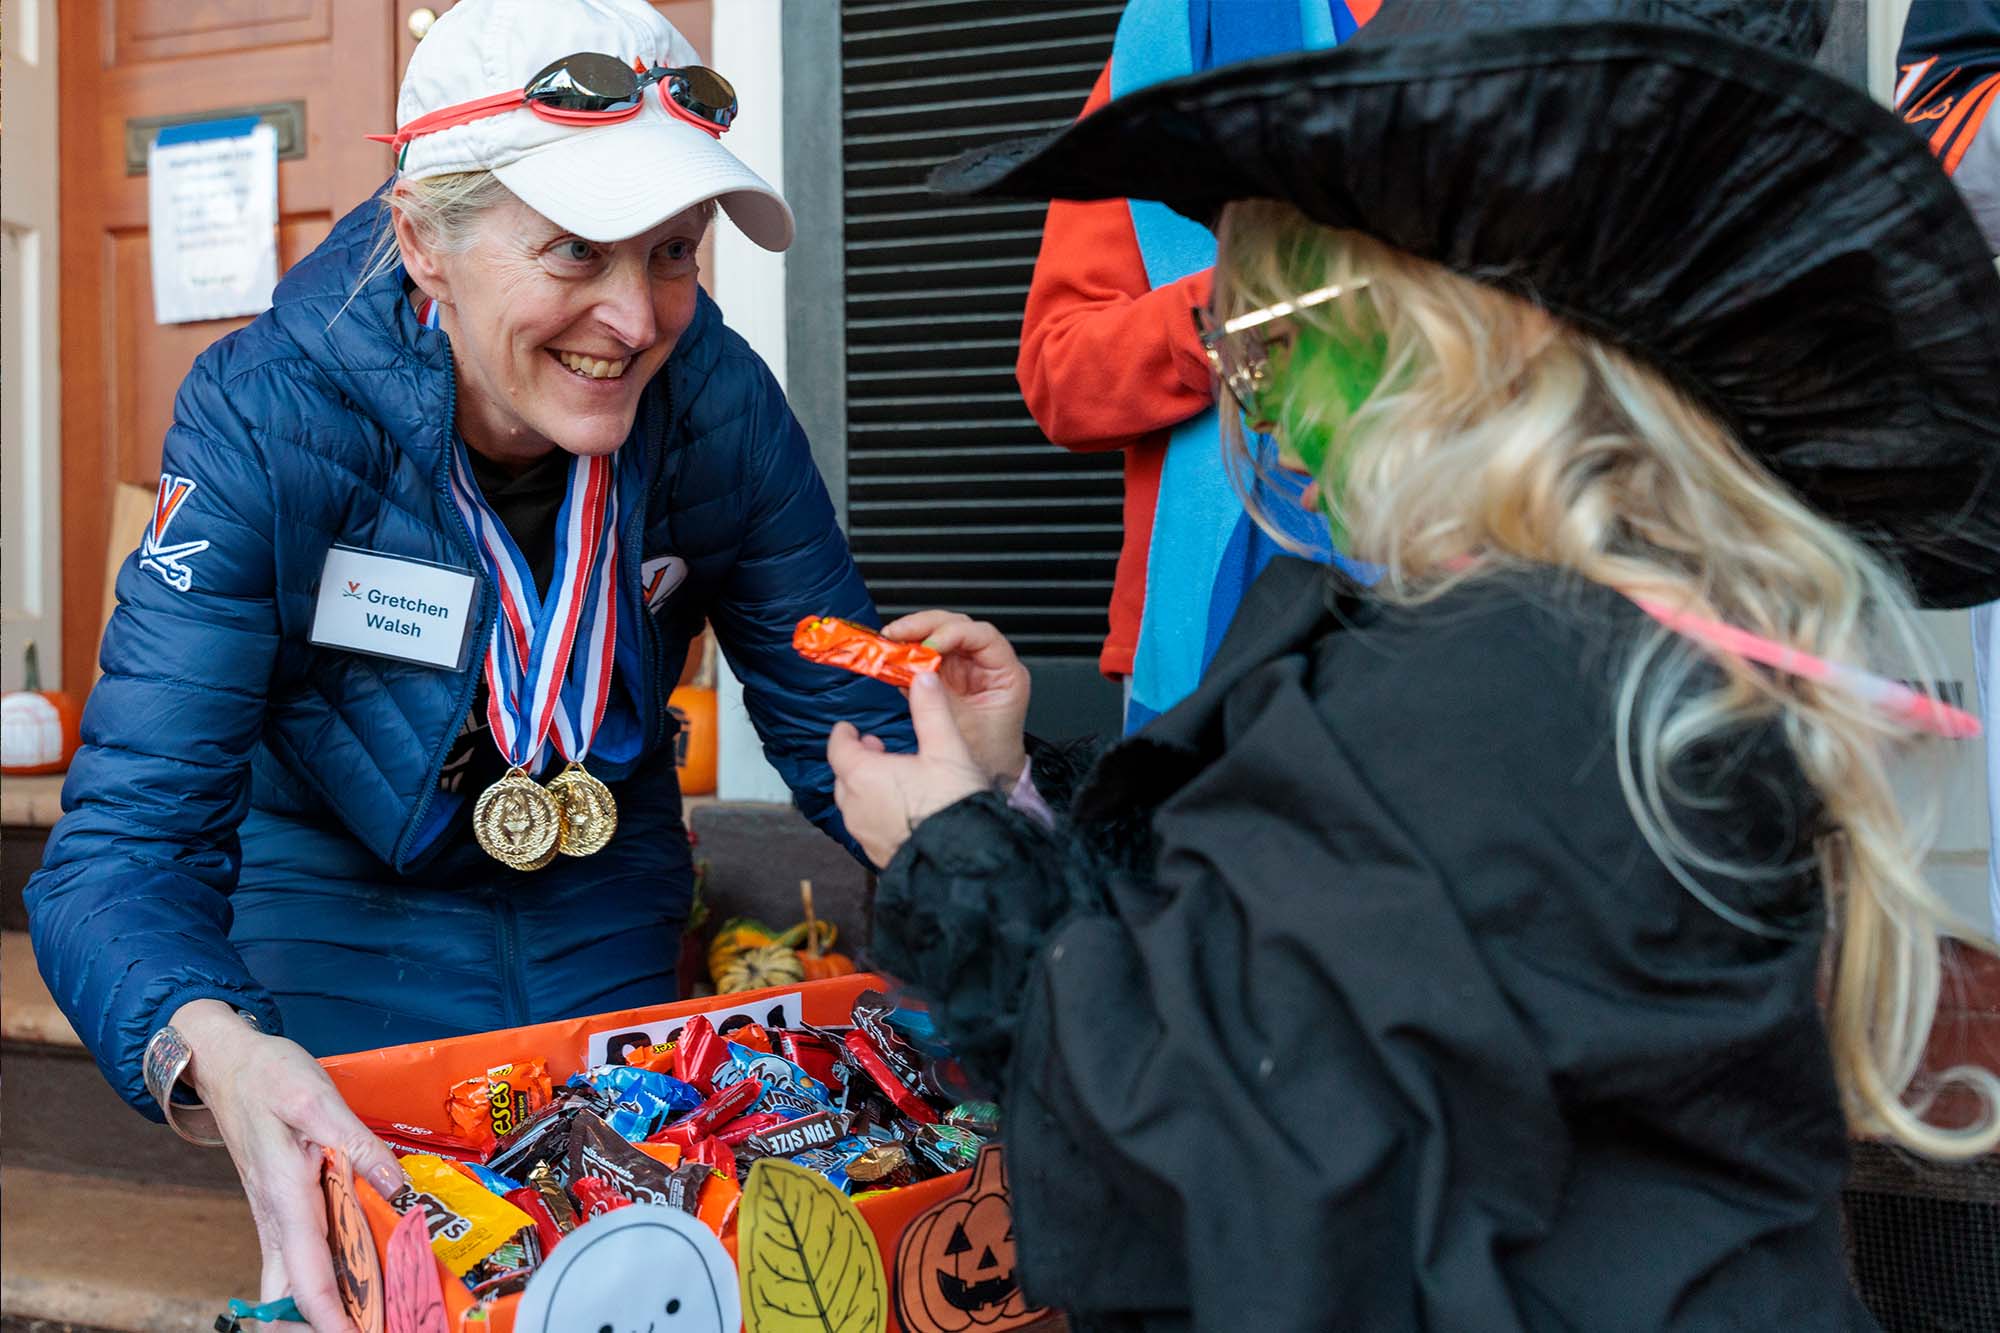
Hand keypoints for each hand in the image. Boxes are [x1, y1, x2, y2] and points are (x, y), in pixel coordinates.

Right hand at [174, 999, 406, 1332]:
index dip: (332, 1319)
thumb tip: (398, 1188)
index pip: (306, 1279)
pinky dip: (324, 1279)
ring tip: (375, 1313)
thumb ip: (359, 1145)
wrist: (228, 1065)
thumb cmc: (269, 1077)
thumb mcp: (317, 1099)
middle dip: (323, 1323)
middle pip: (289, 1298)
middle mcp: (276, 1220)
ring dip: (326, 1306)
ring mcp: (275, 1219)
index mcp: (286, 1199)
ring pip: (290, 1285)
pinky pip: (299, 1260)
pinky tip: (361, 1276)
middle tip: (374, 1325)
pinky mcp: (282, 1211)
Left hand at [829, 671, 989, 866]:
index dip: (843, 735)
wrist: (962, 862)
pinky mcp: (877, 854)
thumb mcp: (946, 748)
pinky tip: (902, 810)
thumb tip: (923, 679)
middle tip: (876, 748)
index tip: (849, 728)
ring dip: (866, 788)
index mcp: (863, 775)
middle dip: (857, 760)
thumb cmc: (952, 804)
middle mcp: (855, 807)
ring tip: (891, 778)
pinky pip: (868, 827)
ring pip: (855, 804)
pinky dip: (877, 812)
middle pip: (844, 776)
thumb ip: (931, 711)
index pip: (838, 749)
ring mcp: (864, 834)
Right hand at [881, 611, 1029, 787]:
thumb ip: (938, 698)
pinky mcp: (949, 675)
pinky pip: (929, 655)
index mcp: (1006, 673)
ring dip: (914, 634)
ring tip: (890, 640)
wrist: (991, 773)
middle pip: (957, 626)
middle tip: (896, 633)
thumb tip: (914, 671)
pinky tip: (894, 654)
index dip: (951, 633)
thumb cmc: (989, 755)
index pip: (981, 635)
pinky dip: (910, 652)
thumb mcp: (962, 726)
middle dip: (924, 626)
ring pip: (941, 634)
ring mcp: (968, 667)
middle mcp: (988, 664)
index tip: (927, 644)